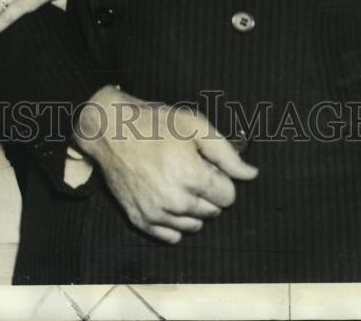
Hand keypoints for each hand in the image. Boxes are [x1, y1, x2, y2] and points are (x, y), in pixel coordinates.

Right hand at [74, 86, 257, 243]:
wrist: (109, 130)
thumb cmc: (153, 123)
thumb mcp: (193, 124)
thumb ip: (226, 152)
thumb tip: (251, 174)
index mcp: (191, 175)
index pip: (228, 196)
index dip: (220, 177)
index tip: (205, 163)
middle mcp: (174, 200)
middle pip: (212, 212)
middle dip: (207, 192)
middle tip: (188, 168)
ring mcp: (155, 213)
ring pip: (194, 225)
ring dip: (193, 207)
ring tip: (176, 180)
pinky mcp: (140, 220)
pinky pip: (171, 236)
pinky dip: (174, 222)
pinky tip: (167, 198)